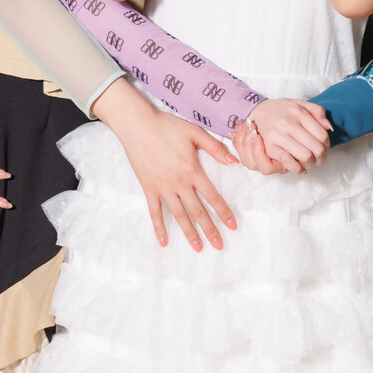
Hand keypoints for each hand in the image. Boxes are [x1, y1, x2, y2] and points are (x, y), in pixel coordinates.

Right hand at [94, 82, 238, 250]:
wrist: (138, 125)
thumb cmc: (167, 126)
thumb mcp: (195, 132)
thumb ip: (215, 148)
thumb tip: (233, 160)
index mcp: (193, 170)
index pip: (212, 196)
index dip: (224, 212)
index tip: (233, 225)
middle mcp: (179, 183)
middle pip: (198, 211)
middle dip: (210, 229)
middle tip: (219, 245)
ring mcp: (163, 187)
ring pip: (179, 215)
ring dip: (189, 233)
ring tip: (198, 247)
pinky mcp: (149, 188)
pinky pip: (154, 211)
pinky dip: (159, 227)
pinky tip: (164, 241)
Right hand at [235, 98, 330, 173]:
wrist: (256, 111)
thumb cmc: (280, 109)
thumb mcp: (299, 103)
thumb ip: (317, 111)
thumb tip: (329, 127)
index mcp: (298, 111)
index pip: (322, 134)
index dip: (327, 145)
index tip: (325, 148)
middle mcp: (288, 123)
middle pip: (316, 148)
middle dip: (322, 157)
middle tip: (320, 159)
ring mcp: (278, 135)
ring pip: (305, 156)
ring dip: (311, 164)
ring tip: (311, 163)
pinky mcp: (269, 146)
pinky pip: (288, 161)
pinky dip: (297, 168)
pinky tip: (300, 169)